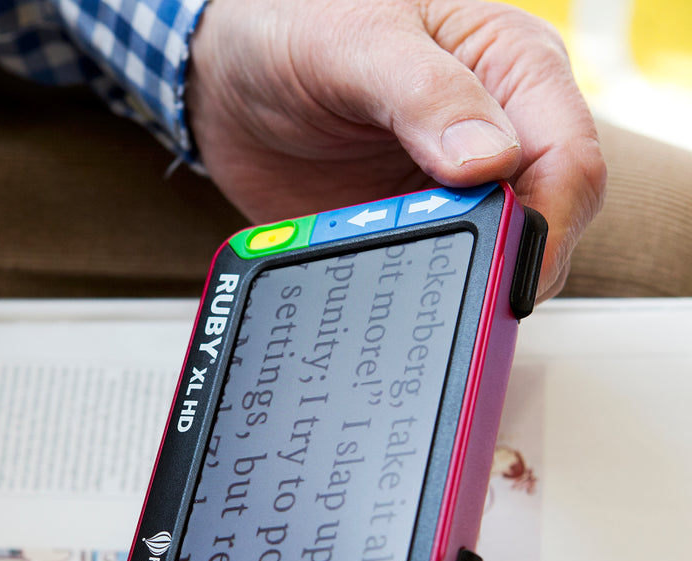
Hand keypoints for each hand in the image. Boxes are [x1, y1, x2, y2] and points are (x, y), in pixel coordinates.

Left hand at [187, 0, 605, 298]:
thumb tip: (489, 161)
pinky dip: (425, 291)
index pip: (568, 156)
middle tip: (462, 297)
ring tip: (417, 292)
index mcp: (511, 68)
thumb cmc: (295, 28)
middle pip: (549, 219)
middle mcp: (498, 130)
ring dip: (470, 285)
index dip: (549, 222)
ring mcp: (458, 187)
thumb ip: (425, 94)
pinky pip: (439, 273)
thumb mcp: (358, 45)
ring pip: (502, 257)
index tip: (505, 266)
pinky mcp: (416, 227)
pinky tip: (398, 295)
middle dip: (515, 266)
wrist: (227, 79)